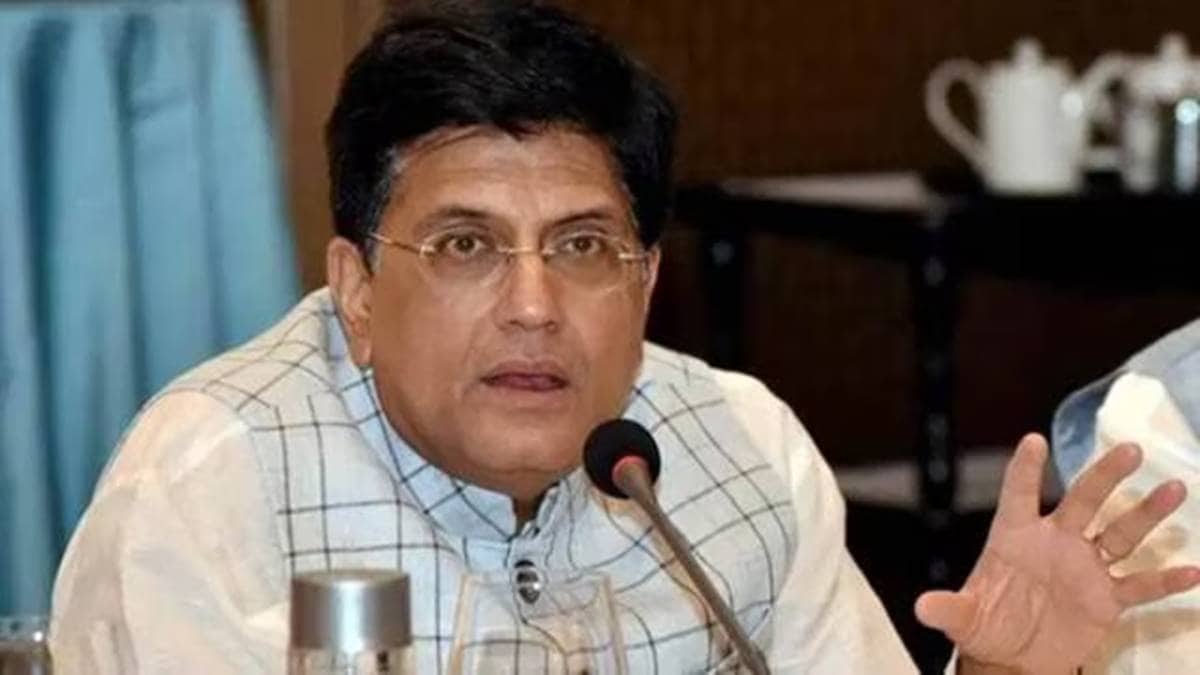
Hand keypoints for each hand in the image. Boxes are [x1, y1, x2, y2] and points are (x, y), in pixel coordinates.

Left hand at [914, 434, 1199, 673]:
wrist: (1015, 658)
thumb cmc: (986, 625)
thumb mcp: (963, 619)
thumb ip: (948, 609)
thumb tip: (922, 607)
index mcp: (1015, 537)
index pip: (1018, 494)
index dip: (1025, 470)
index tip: (1033, 440)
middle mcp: (1054, 542)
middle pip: (1083, 501)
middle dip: (1104, 476)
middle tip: (1130, 449)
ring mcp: (1084, 567)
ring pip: (1120, 533)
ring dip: (1146, 513)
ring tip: (1173, 488)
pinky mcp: (1106, 599)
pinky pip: (1140, 585)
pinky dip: (1165, 580)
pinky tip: (1193, 570)